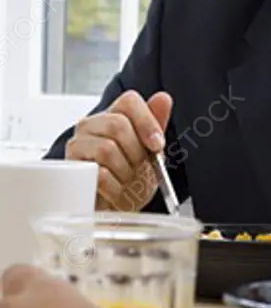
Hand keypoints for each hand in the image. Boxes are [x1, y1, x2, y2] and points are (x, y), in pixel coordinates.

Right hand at [65, 89, 173, 210]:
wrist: (113, 210)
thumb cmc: (130, 179)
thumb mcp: (149, 151)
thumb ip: (155, 124)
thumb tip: (163, 98)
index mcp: (113, 116)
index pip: (129, 101)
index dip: (147, 122)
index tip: (157, 145)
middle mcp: (91, 125)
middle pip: (118, 125)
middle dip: (136, 153)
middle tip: (138, 168)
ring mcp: (77, 145)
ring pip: (107, 149)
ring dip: (125, 172)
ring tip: (125, 181)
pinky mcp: (70, 169)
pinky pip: (99, 174)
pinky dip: (116, 188)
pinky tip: (117, 192)